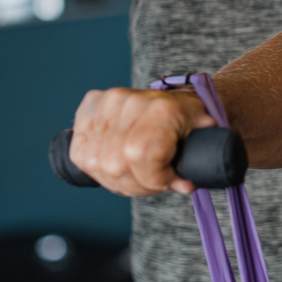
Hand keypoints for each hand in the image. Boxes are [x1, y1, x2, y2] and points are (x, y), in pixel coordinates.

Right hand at [70, 87, 215, 195]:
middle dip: (137, 185)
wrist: (172, 96)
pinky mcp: (88, 109)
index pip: (141, 156)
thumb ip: (195, 162)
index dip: (153, 178)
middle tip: (152, 182)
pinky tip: (115, 167)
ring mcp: (105, 105)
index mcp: (161, 108)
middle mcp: (128, 103)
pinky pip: (81, 155)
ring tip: (135, 176)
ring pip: (97, 164)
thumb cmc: (187, 118)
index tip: (167, 180)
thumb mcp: (200, 137)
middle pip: (117, 165)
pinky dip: (98, 169)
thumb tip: (185, 185)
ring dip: (117, 181)